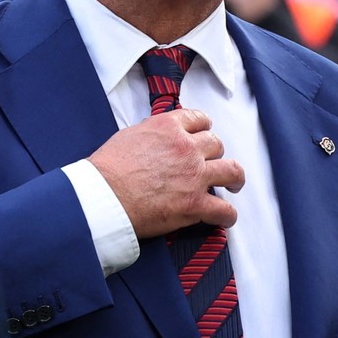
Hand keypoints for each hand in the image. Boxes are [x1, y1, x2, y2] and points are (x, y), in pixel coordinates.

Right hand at [87, 109, 244, 238]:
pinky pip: (224, 210)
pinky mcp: (195, 204)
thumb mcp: (129, 136)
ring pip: (232, 171)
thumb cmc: (107, 170)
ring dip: (235, 179)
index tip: (204, 134)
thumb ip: (151, 134)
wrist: (103, 197)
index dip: (204, 128)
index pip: (199, 119)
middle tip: (213, 162)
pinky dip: (227, 215)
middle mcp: (186, 148)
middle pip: (216, 144)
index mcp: (169, 127)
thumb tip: (158, 140)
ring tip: (234, 185)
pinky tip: (225, 218)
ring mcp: (194, 175)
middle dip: (216, 153)